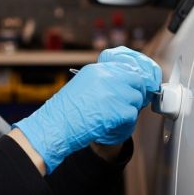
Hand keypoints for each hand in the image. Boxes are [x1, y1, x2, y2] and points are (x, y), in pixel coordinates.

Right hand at [13, 50, 160, 172]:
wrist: (57, 125)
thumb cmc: (65, 111)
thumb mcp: (83, 86)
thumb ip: (103, 82)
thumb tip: (123, 85)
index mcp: (97, 70)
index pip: (126, 69)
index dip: (131, 81)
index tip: (132, 89)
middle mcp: (108, 77)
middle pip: (136, 81)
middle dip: (135, 93)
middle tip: (128, 104)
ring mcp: (115, 92)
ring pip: (136, 99)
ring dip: (129, 109)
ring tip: (114, 116)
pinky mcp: (120, 110)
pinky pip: (132, 115)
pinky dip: (125, 122)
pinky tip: (111, 124)